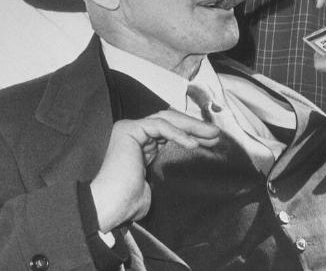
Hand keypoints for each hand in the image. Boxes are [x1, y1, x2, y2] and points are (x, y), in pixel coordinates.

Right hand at [90, 111, 219, 231]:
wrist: (109, 206)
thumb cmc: (127, 201)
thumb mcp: (153, 184)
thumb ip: (164, 172)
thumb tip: (184, 174)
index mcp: (142, 145)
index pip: (171, 131)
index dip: (192, 133)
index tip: (211, 142)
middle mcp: (136, 133)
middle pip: (171, 122)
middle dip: (195, 127)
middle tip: (215, 135)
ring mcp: (131, 129)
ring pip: (167, 119)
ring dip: (191, 126)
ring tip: (211, 136)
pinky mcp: (129, 129)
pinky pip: (159, 125)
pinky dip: (177, 133)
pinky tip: (192, 143)